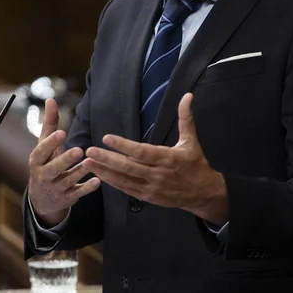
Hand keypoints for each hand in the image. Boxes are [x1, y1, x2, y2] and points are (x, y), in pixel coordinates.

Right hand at [28, 99, 100, 226]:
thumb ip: (49, 123)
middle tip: (79, 150)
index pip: (41, 151)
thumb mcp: (44, 145)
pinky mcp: (67, 198)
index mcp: (36, 161)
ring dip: (79, 172)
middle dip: (65, 160)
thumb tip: (50, 99)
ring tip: (90, 162)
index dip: (51, 143)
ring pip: (68, 180)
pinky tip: (98, 181)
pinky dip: (87, 188)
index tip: (62, 133)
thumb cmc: (45, 163)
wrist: (42, 198)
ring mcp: (56, 188)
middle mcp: (44, 176)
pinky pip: (78, 193)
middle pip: (54, 168)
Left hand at [83, 93, 227, 224]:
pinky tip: (100, 175)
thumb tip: (188, 95)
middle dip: (107, 159)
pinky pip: (127, 189)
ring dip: (105, 171)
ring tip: (88, 162)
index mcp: (168, 158)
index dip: (123, 145)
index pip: (141, 152)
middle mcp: (158, 174)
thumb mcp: (191, 140)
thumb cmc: (196, 164)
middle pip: (129, 167)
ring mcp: (152, 188)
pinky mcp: (148, 197)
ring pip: (125, 180)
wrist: (204, 194)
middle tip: (89, 151)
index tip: (106, 138)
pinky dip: (113, 182)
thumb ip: (186, 118)